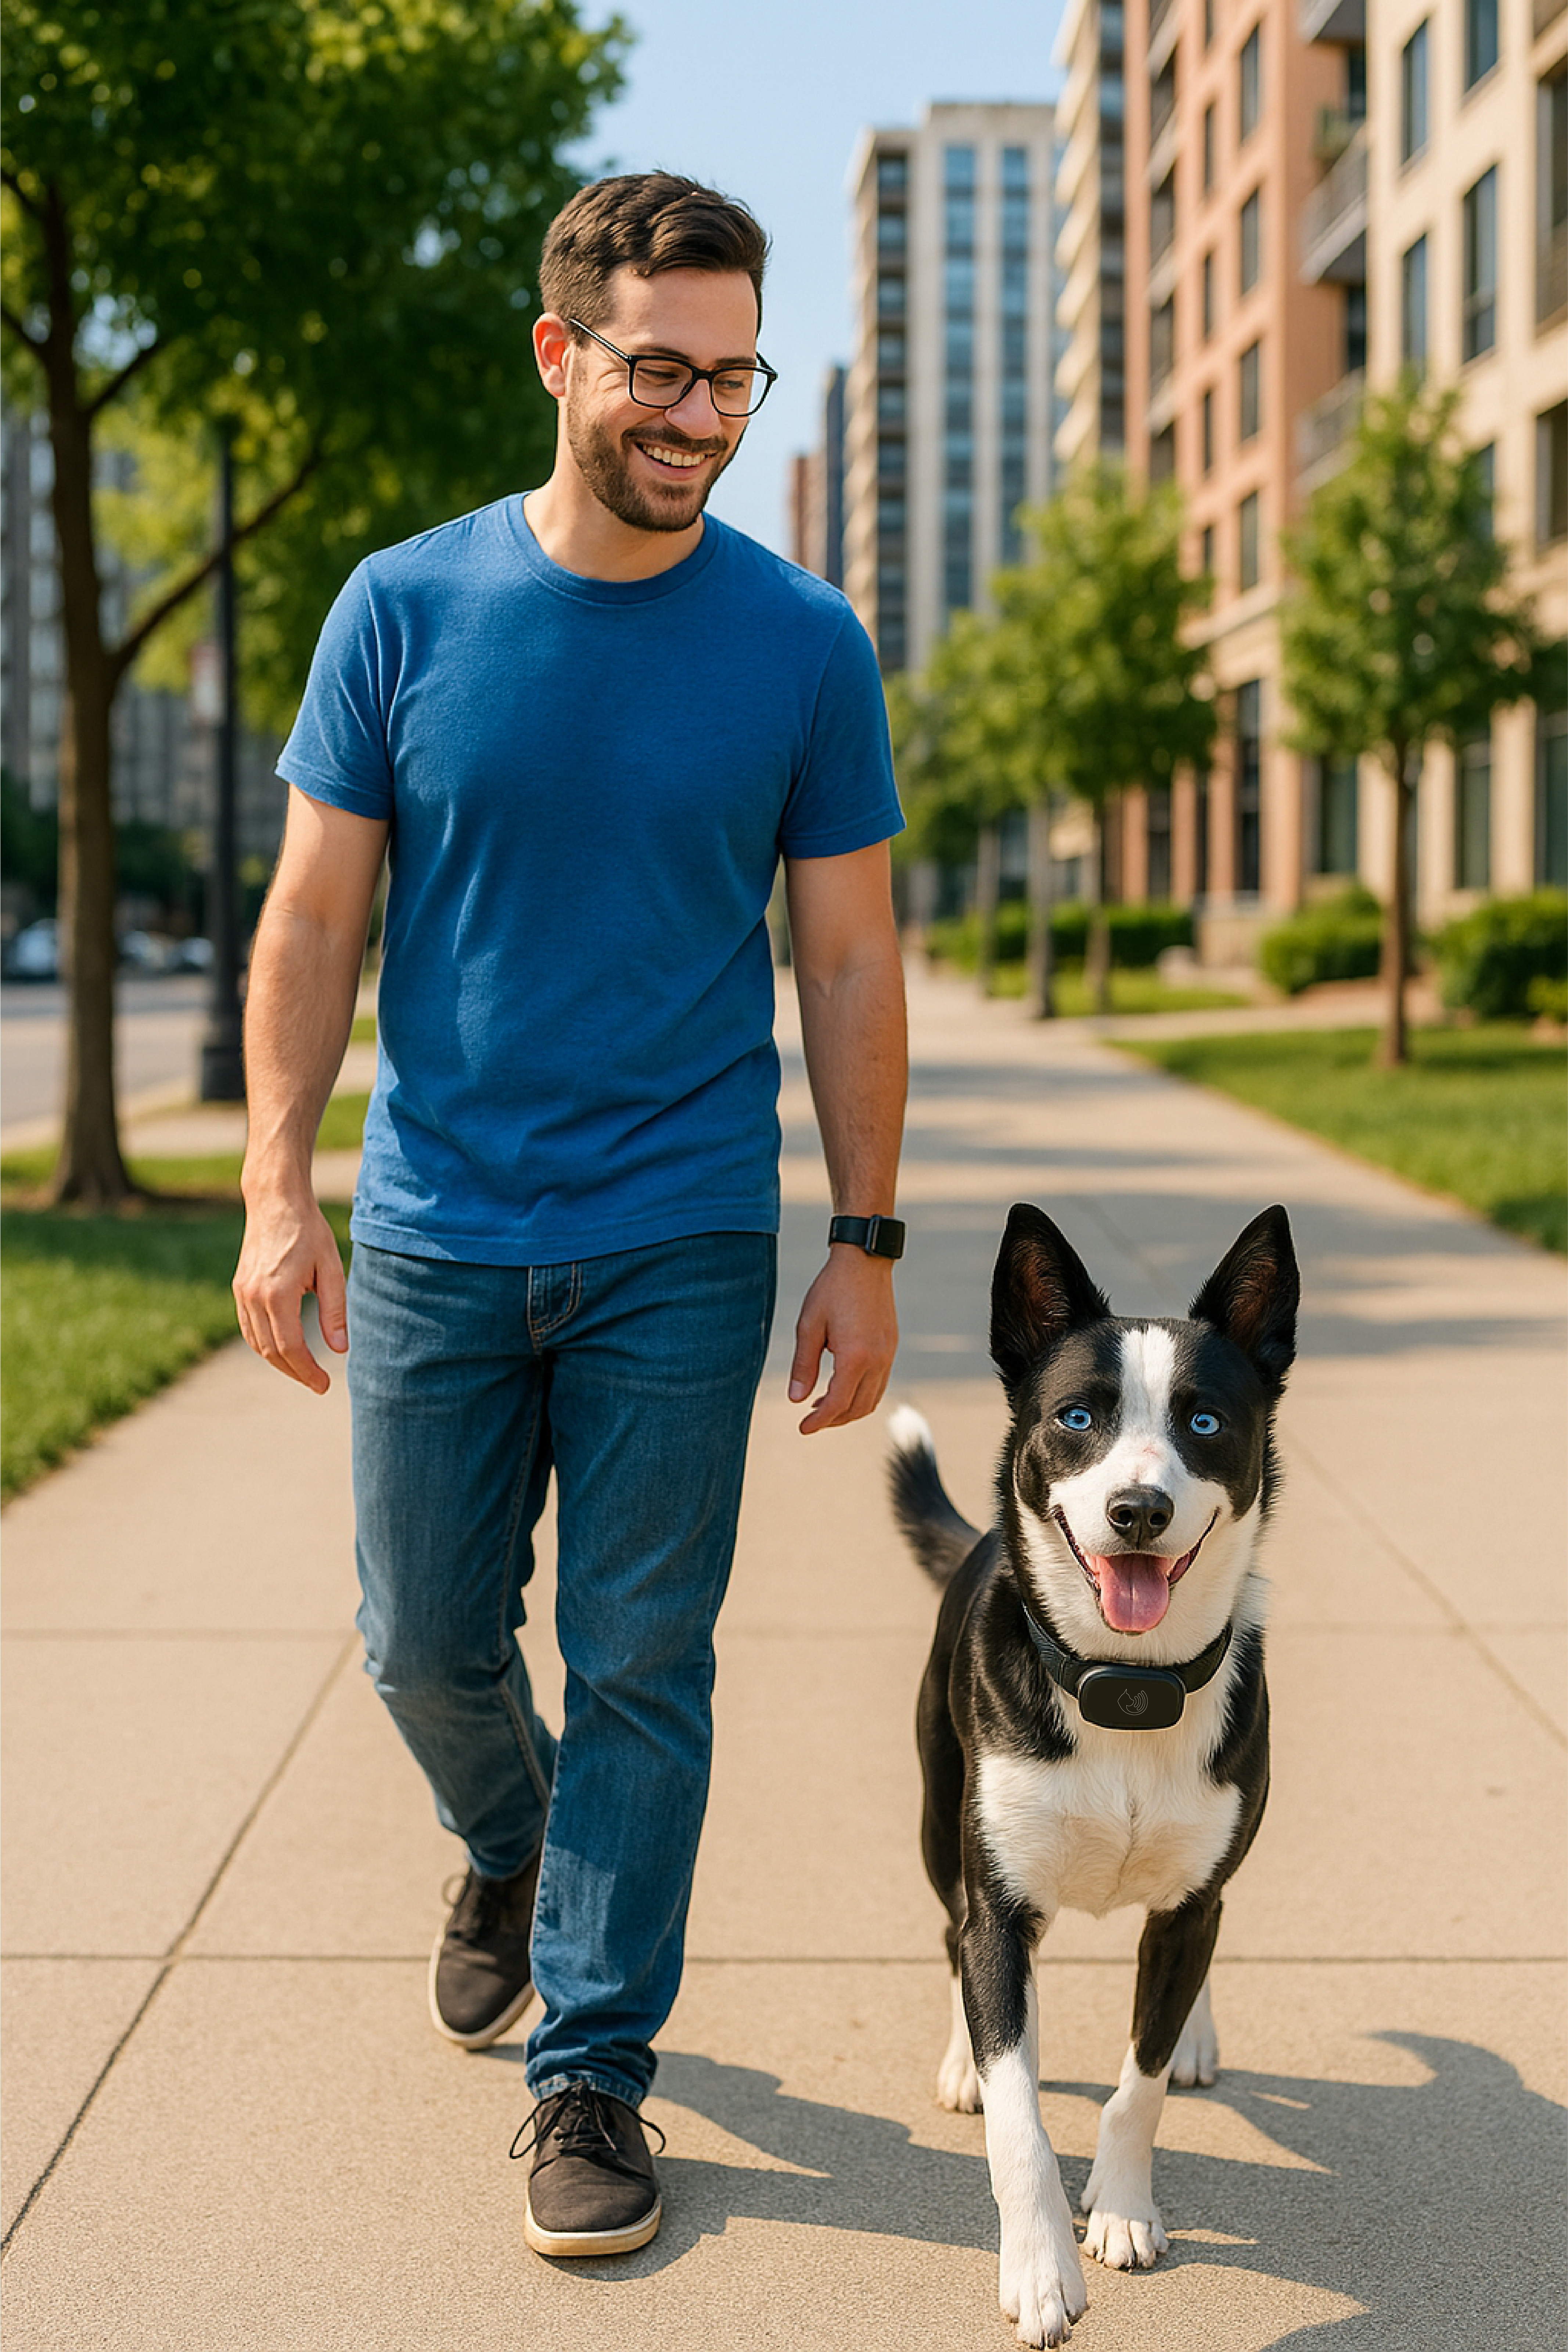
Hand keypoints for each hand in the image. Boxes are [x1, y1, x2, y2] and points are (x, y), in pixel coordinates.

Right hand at [233, 1188, 347, 1393]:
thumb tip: (340, 1349)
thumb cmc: (309, 1232)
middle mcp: (254, 1297)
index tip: (325, 1385)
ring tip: (304, 1370)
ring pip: (257, 1343)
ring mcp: (242, 1293)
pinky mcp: (239, 1287)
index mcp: (278, 1294)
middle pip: (271, 1351)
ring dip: (279, 1362)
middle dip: (296, 1372)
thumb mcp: (332, 1269)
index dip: (308, 1371)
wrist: (276, 1201)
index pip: (290, 1347)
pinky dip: (265, 1344)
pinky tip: (284, 1349)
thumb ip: (335, 1311)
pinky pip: (248, 1328)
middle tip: (318, 1383)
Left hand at [788, 1247, 897, 1434]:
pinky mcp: (891, 1347)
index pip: (837, 1404)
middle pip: (858, 1408)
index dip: (819, 1421)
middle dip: (834, 1420)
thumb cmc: (832, 1289)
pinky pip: (880, 1383)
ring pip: (872, 1399)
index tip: (802, 1428)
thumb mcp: (809, 1325)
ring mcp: (888, 1354)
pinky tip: (842, 1385)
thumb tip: (796, 1399)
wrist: (864, 1261)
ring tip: (823, 1405)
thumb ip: (803, 1365)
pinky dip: (862, 1394)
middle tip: (811, 1420)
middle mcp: (877, 1360)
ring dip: (849, 1409)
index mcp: (855, 1357)